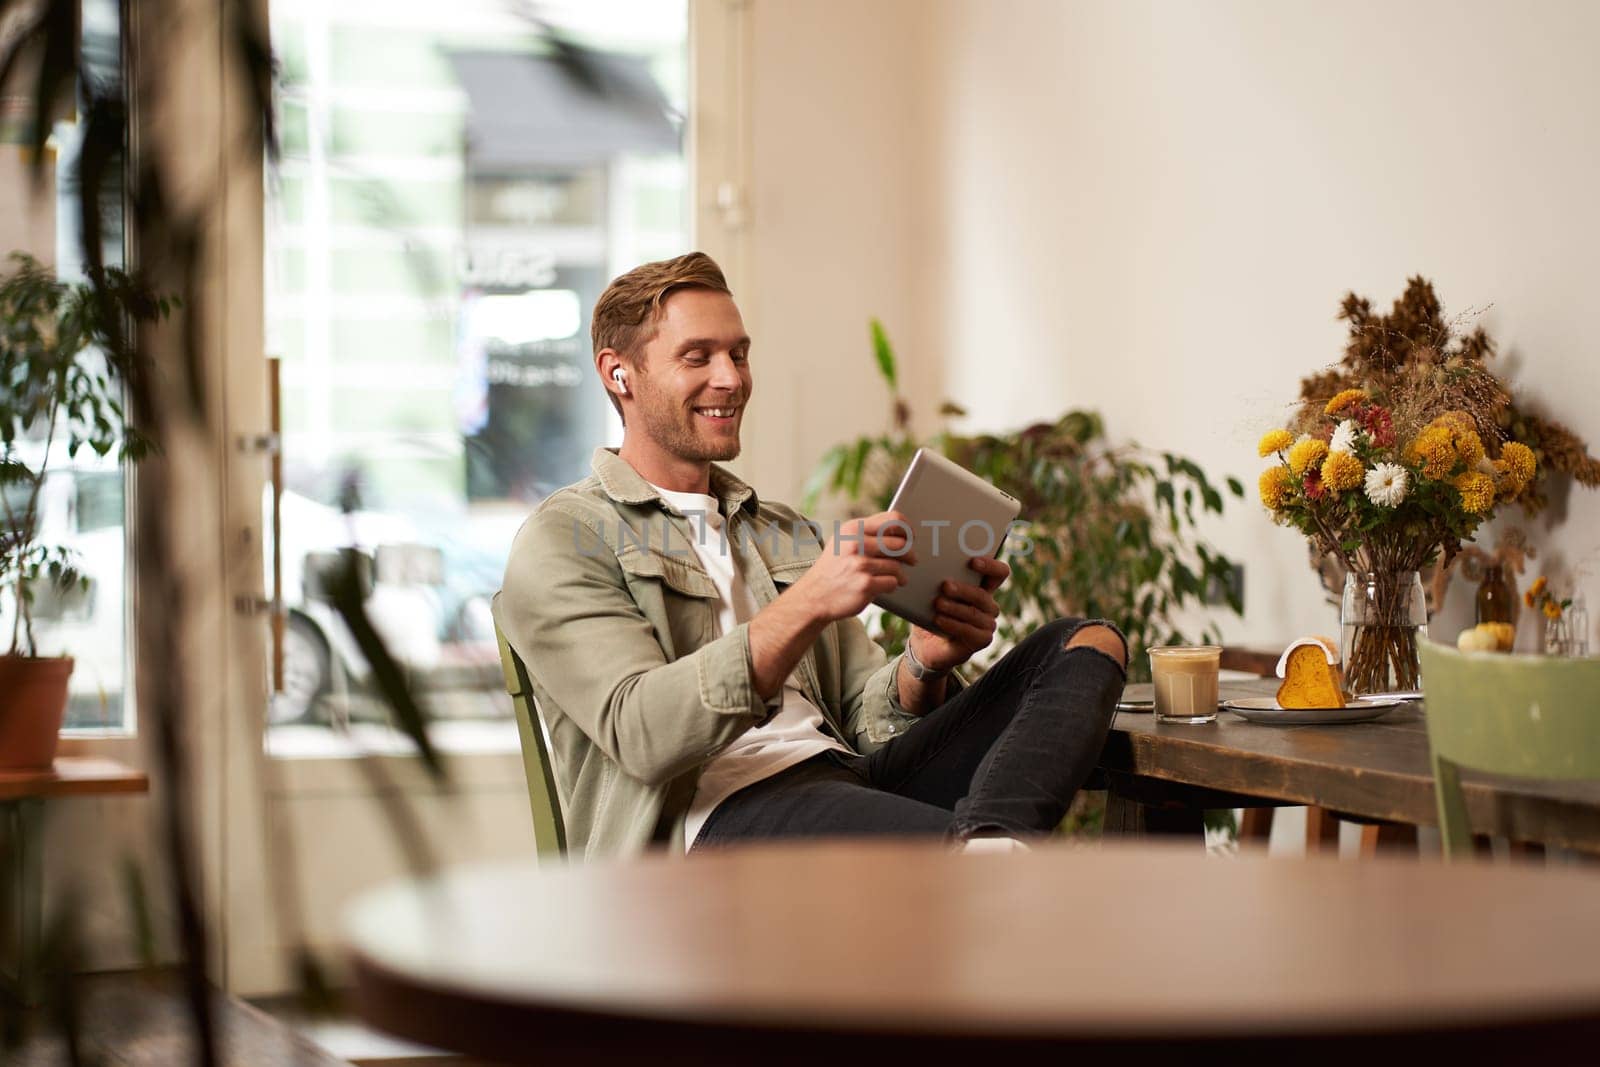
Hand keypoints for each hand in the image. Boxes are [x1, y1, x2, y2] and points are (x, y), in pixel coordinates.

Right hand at [790, 510, 917, 623]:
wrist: (814, 596)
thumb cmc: (833, 568)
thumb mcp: (843, 542)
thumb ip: (866, 533)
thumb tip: (900, 530)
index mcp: (853, 529)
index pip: (893, 520)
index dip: (908, 528)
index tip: (912, 536)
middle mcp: (856, 543)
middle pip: (900, 544)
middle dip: (909, 554)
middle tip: (912, 560)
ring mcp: (860, 564)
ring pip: (897, 565)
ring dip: (901, 574)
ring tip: (900, 578)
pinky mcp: (865, 584)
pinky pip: (892, 582)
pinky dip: (892, 585)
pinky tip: (886, 586)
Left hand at [908, 556, 1009, 671]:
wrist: (925, 643)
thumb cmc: (930, 612)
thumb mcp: (931, 593)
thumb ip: (936, 579)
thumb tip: (929, 563)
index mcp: (982, 587)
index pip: (999, 573)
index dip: (991, 565)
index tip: (973, 561)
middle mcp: (988, 604)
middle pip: (983, 595)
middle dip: (964, 589)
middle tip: (945, 586)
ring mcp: (987, 623)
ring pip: (974, 613)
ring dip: (955, 608)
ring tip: (937, 603)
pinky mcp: (982, 639)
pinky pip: (970, 631)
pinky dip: (953, 625)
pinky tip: (939, 620)